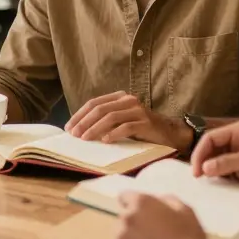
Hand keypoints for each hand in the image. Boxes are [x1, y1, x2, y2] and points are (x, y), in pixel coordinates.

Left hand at [65, 92, 191, 150]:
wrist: (170, 133)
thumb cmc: (142, 129)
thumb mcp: (122, 121)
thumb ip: (105, 121)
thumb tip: (79, 130)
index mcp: (119, 97)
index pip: (94, 103)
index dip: (79, 115)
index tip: (68, 128)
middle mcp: (128, 100)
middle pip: (100, 109)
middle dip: (84, 122)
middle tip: (74, 135)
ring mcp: (138, 110)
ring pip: (111, 117)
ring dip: (95, 129)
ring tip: (85, 139)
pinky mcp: (146, 122)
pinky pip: (126, 127)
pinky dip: (114, 134)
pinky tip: (105, 141)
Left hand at [116, 192, 206, 238]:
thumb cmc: (188, 236)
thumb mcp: (183, 209)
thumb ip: (164, 200)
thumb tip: (156, 201)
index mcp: (139, 203)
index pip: (124, 197)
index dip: (133, 204)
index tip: (141, 212)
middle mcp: (125, 218)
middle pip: (124, 217)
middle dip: (134, 222)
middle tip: (149, 232)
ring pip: (120, 235)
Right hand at [189, 121, 238, 196]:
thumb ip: (229, 162)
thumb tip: (204, 168)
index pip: (211, 138)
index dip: (200, 152)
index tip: (196, 171)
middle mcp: (237, 142)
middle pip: (212, 150)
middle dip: (203, 162)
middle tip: (198, 179)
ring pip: (218, 163)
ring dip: (211, 172)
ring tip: (205, 185)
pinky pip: (227, 174)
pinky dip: (221, 180)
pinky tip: (218, 188)